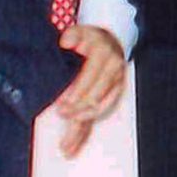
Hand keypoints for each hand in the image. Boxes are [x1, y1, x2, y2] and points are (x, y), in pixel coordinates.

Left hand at [50, 23, 126, 155]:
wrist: (114, 42)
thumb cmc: (92, 39)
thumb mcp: (81, 30)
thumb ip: (73, 35)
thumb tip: (65, 41)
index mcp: (105, 57)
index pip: (91, 78)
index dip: (78, 91)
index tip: (64, 102)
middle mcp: (113, 73)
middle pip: (96, 98)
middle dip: (78, 109)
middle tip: (61, 114)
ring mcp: (115, 87)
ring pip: (98, 111)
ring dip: (82, 127)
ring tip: (66, 143)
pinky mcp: (112, 97)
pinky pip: (98, 118)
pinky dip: (86, 132)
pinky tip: (74, 146)